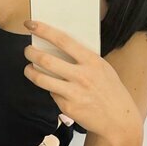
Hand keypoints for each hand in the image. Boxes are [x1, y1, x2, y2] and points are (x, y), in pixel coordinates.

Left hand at [23, 20, 141, 145]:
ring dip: (30, 72)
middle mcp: (81, 75)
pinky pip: (51, 94)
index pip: (63, 40)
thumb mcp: (102, 68)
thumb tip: (56, 49)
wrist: (119, 120)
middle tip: (27, 51)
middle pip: (46, 60)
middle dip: (31, 53)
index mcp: (92, 61)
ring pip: (41, 79)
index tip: (31, 25)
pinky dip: (50, 90)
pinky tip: (55, 89)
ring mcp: (73, 92)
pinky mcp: (67, 107)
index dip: (44, 30)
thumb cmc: (111, 91)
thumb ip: (83, 59)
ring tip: (28, 68)